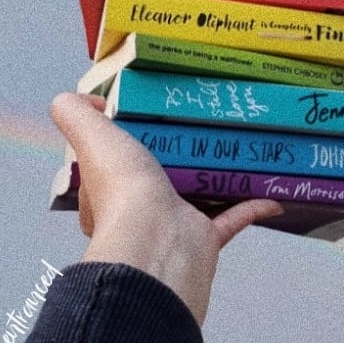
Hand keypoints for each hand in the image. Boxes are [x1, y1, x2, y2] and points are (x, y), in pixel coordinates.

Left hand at [50, 92, 282, 324]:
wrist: (159, 244)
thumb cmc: (124, 191)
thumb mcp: (90, 137)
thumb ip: (73, 112)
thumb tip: (86, 99)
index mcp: (107, 192)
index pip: (113, 162)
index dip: (126, 139)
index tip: (150, 116)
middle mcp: (137, 212)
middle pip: (160, 176)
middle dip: (179, 155)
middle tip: (202, 126)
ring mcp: (172, 226)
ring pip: (198, 196)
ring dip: (218, 177)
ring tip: (238, 149)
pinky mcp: (204, 239)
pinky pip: (232, 218)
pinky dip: (252, 204)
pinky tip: (269, 188)